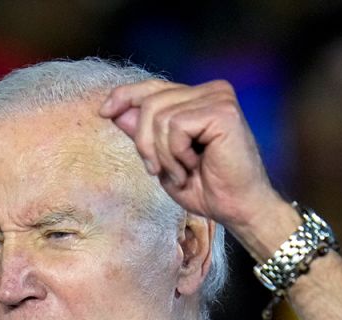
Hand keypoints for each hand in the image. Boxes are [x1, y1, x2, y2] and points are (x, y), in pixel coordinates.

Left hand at [99, 79, 283, 238]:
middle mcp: (211, 90)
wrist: (238, 209)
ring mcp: (218, 97)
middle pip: (151, 101)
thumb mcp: (163, 160)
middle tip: (158, 171)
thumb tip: (115, 111)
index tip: (103, 112)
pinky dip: (176, 153)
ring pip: (160, 115)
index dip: (125, 96)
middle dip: (145, 142)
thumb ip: (144, 134)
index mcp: (199, 97)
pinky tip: (193, 167)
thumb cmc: (206, 188)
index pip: (153, 87)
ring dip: (163, 154)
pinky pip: (176, 126)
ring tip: (181, 172)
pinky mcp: (222, 110)